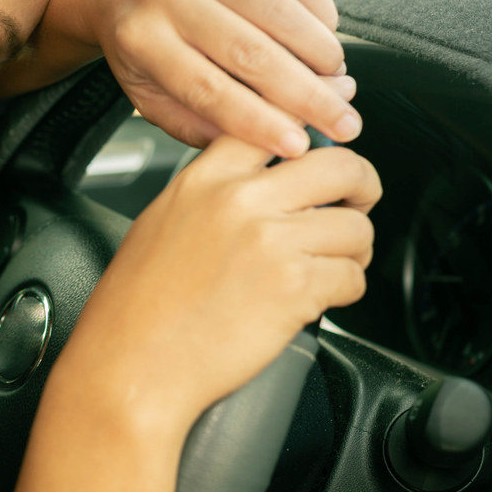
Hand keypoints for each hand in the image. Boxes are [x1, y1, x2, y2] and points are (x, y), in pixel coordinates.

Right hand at [50, 134, 381, 435]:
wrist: (131, 365)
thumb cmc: (136, 308)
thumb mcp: (162, 221)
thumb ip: (211, 193)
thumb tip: (260, 186)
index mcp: (205, 179)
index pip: (277, 126)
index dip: (312, 140)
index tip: (322, 154)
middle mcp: (240, 200)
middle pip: (338, 164)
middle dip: (360, 186)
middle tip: (358, 203)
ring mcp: (271, 241)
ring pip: (356, 226)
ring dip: (355, 250)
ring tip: (333, 265)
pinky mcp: (294, 287)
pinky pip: (352, 277)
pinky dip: (346, 290)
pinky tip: (319, 299)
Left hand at [63, 0, 359, 157]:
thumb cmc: (137, 44)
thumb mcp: (145, 93)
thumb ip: (194, 123)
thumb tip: (256, 146)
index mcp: (143, 39)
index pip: (208, 89)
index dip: (258, 121)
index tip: (298, 147)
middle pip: (252, 52)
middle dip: (307, 95)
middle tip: (345, 124)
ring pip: (280, 12)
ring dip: (322, 54)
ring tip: (341, 85)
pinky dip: (320, 13)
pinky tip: (327, 41)